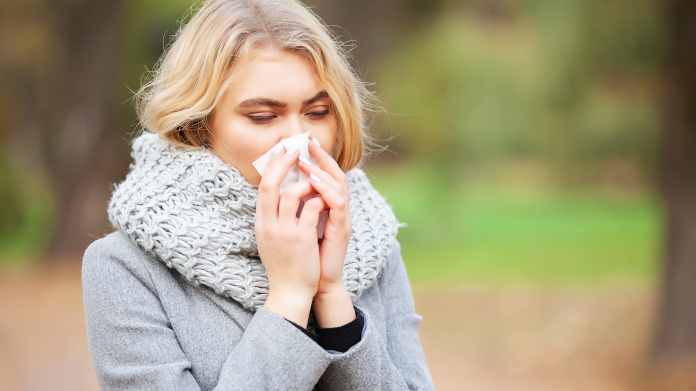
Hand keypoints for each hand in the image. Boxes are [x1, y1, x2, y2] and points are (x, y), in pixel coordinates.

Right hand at [256, 146, 325, 326]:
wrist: (290, 292)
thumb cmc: (284, 264)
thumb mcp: (271, 237)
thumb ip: (274, 216)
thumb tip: (282, 191)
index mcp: (261, 223)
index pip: (263, 187)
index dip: (273, 166)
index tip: (284, 150)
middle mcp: (269, 225)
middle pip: (271, 184)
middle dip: (284, 163)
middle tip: (297, 149)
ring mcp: (285, 231)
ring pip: (292, 194)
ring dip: (306, 183)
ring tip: (315, 181)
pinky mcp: (302, 239)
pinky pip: (311, 209)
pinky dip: (319, 199)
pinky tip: (326, 199)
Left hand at [298, 138, 355, 326]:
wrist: (310, 284)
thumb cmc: (302, 256)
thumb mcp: (294, 225)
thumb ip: (292, 207)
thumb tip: (277, 188)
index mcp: (326, 207)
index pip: (324, 175)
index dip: (315, 158)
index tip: (301, 143)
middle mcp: (337, 210)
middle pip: (336, 174)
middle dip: (321, 156)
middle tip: (307, 142)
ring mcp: (342, 219)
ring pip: (339, 185)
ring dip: (322, 170)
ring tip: (305, 161)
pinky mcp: (342, 229)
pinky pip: (338, 203)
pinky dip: (326, 190)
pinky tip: (313, 182)